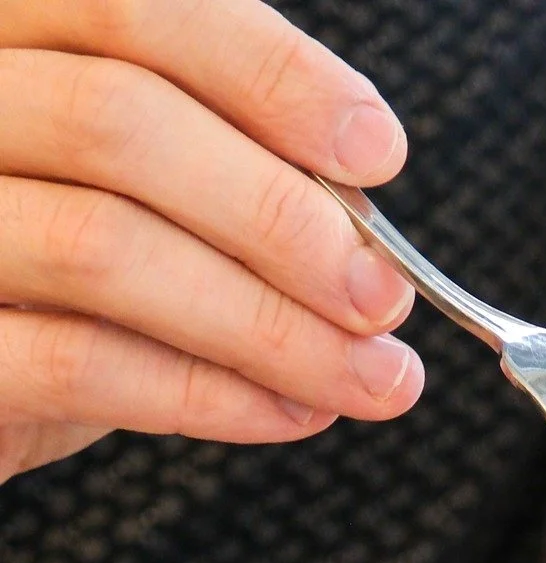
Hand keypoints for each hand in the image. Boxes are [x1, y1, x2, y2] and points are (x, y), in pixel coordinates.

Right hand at [0, 0, 423, 485]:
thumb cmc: (71, 282)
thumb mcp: (151, 198)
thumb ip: (231, 173)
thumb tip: (362, 226)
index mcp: (14, 39)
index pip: (132, 8)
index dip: (268, 73)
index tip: (377, 151)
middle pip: (119, 122)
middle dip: (279, 217)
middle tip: (382, 297)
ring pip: (102, 248)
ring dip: (267, 325)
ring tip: (370, 376)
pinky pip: (79, 364)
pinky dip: (207, 394)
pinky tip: (292, 412)